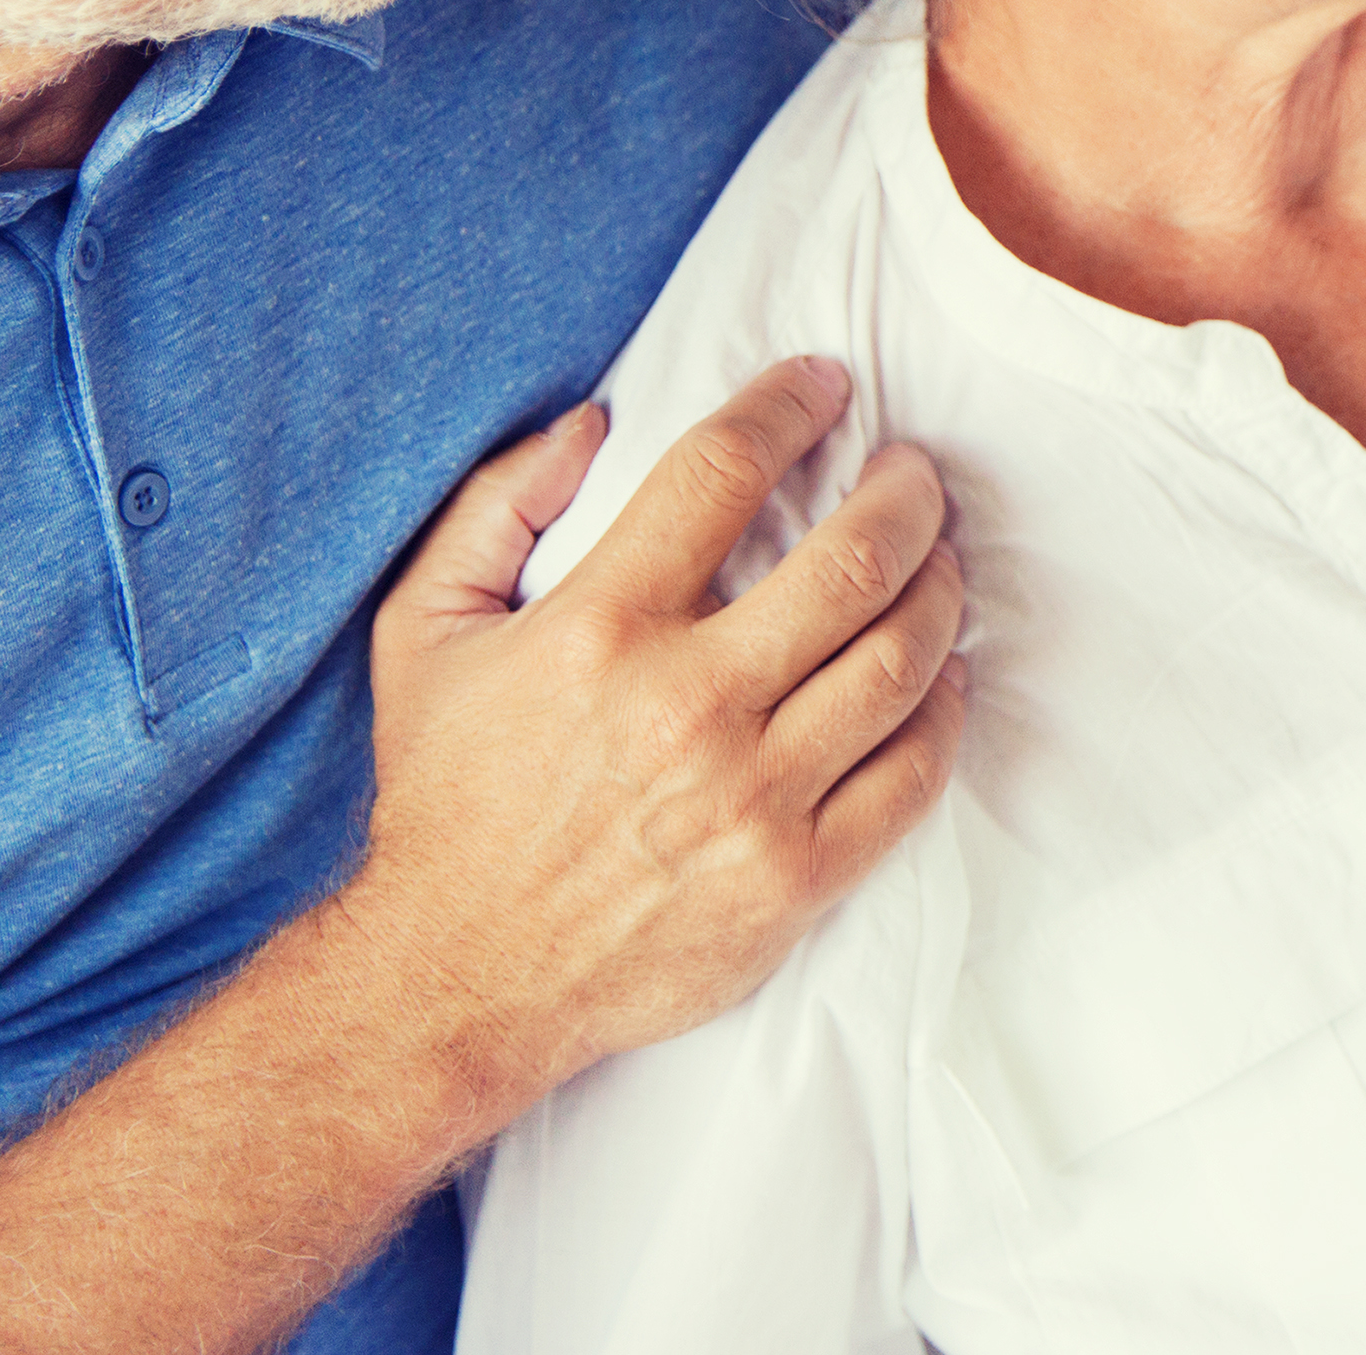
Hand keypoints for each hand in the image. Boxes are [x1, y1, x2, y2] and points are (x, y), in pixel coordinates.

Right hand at [338, 357, 971, 1102]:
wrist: (452, 981)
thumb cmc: (445, 798)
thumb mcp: (422, 634)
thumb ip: (495, 509)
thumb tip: (592, 421)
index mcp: (599, 629)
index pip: (724, 471)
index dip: (789, 406)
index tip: (827, 384)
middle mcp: (688, 705)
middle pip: (853, 562)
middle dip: (906, 495)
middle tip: (915, 472)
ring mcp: (752, 796)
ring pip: (901, 658)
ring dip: (941, 589)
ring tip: (940, 558)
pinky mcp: (795, 876)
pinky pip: (913, 772)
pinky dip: (943, 708)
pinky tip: (940, 671)